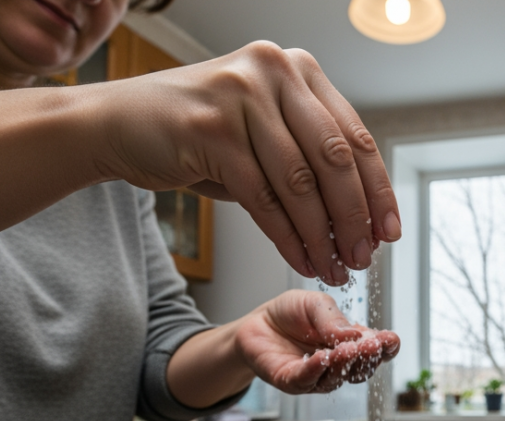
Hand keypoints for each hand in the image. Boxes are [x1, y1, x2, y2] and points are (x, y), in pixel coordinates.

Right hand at [93, 42, 399, 285]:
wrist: (116, 124)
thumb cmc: (197, 135)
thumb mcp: (261, 132)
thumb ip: (308, 157)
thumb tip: (362, 216)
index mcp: (297, 68)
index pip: (355, 136)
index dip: (377, 190)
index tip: (388, 230)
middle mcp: (272, 71)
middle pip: (334, 159)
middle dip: (353, 218)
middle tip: (363, 257)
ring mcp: (240, 96)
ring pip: (300, 183)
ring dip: (321, 235)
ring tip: (332, 267)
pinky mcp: (209, 129)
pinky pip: (263, 197)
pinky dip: (286, 236)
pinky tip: (299, 259)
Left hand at [236, 290, 398, 394]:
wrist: (257, 322)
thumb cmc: (290, 314)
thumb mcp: (315, 305)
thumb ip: (333, 319)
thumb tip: (353, 335)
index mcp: (350, 343)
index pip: (375, 351)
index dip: (385, 347)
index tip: (391, 339)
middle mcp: (337, 364)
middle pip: (360, 370)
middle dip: (368, 357)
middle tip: (373, 345)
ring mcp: (317, 376)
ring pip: (336, 377)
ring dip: (344, 364)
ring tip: (348, 349)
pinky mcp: (292, 382)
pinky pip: (307, 379)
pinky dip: (315, 369)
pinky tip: (322, 357)